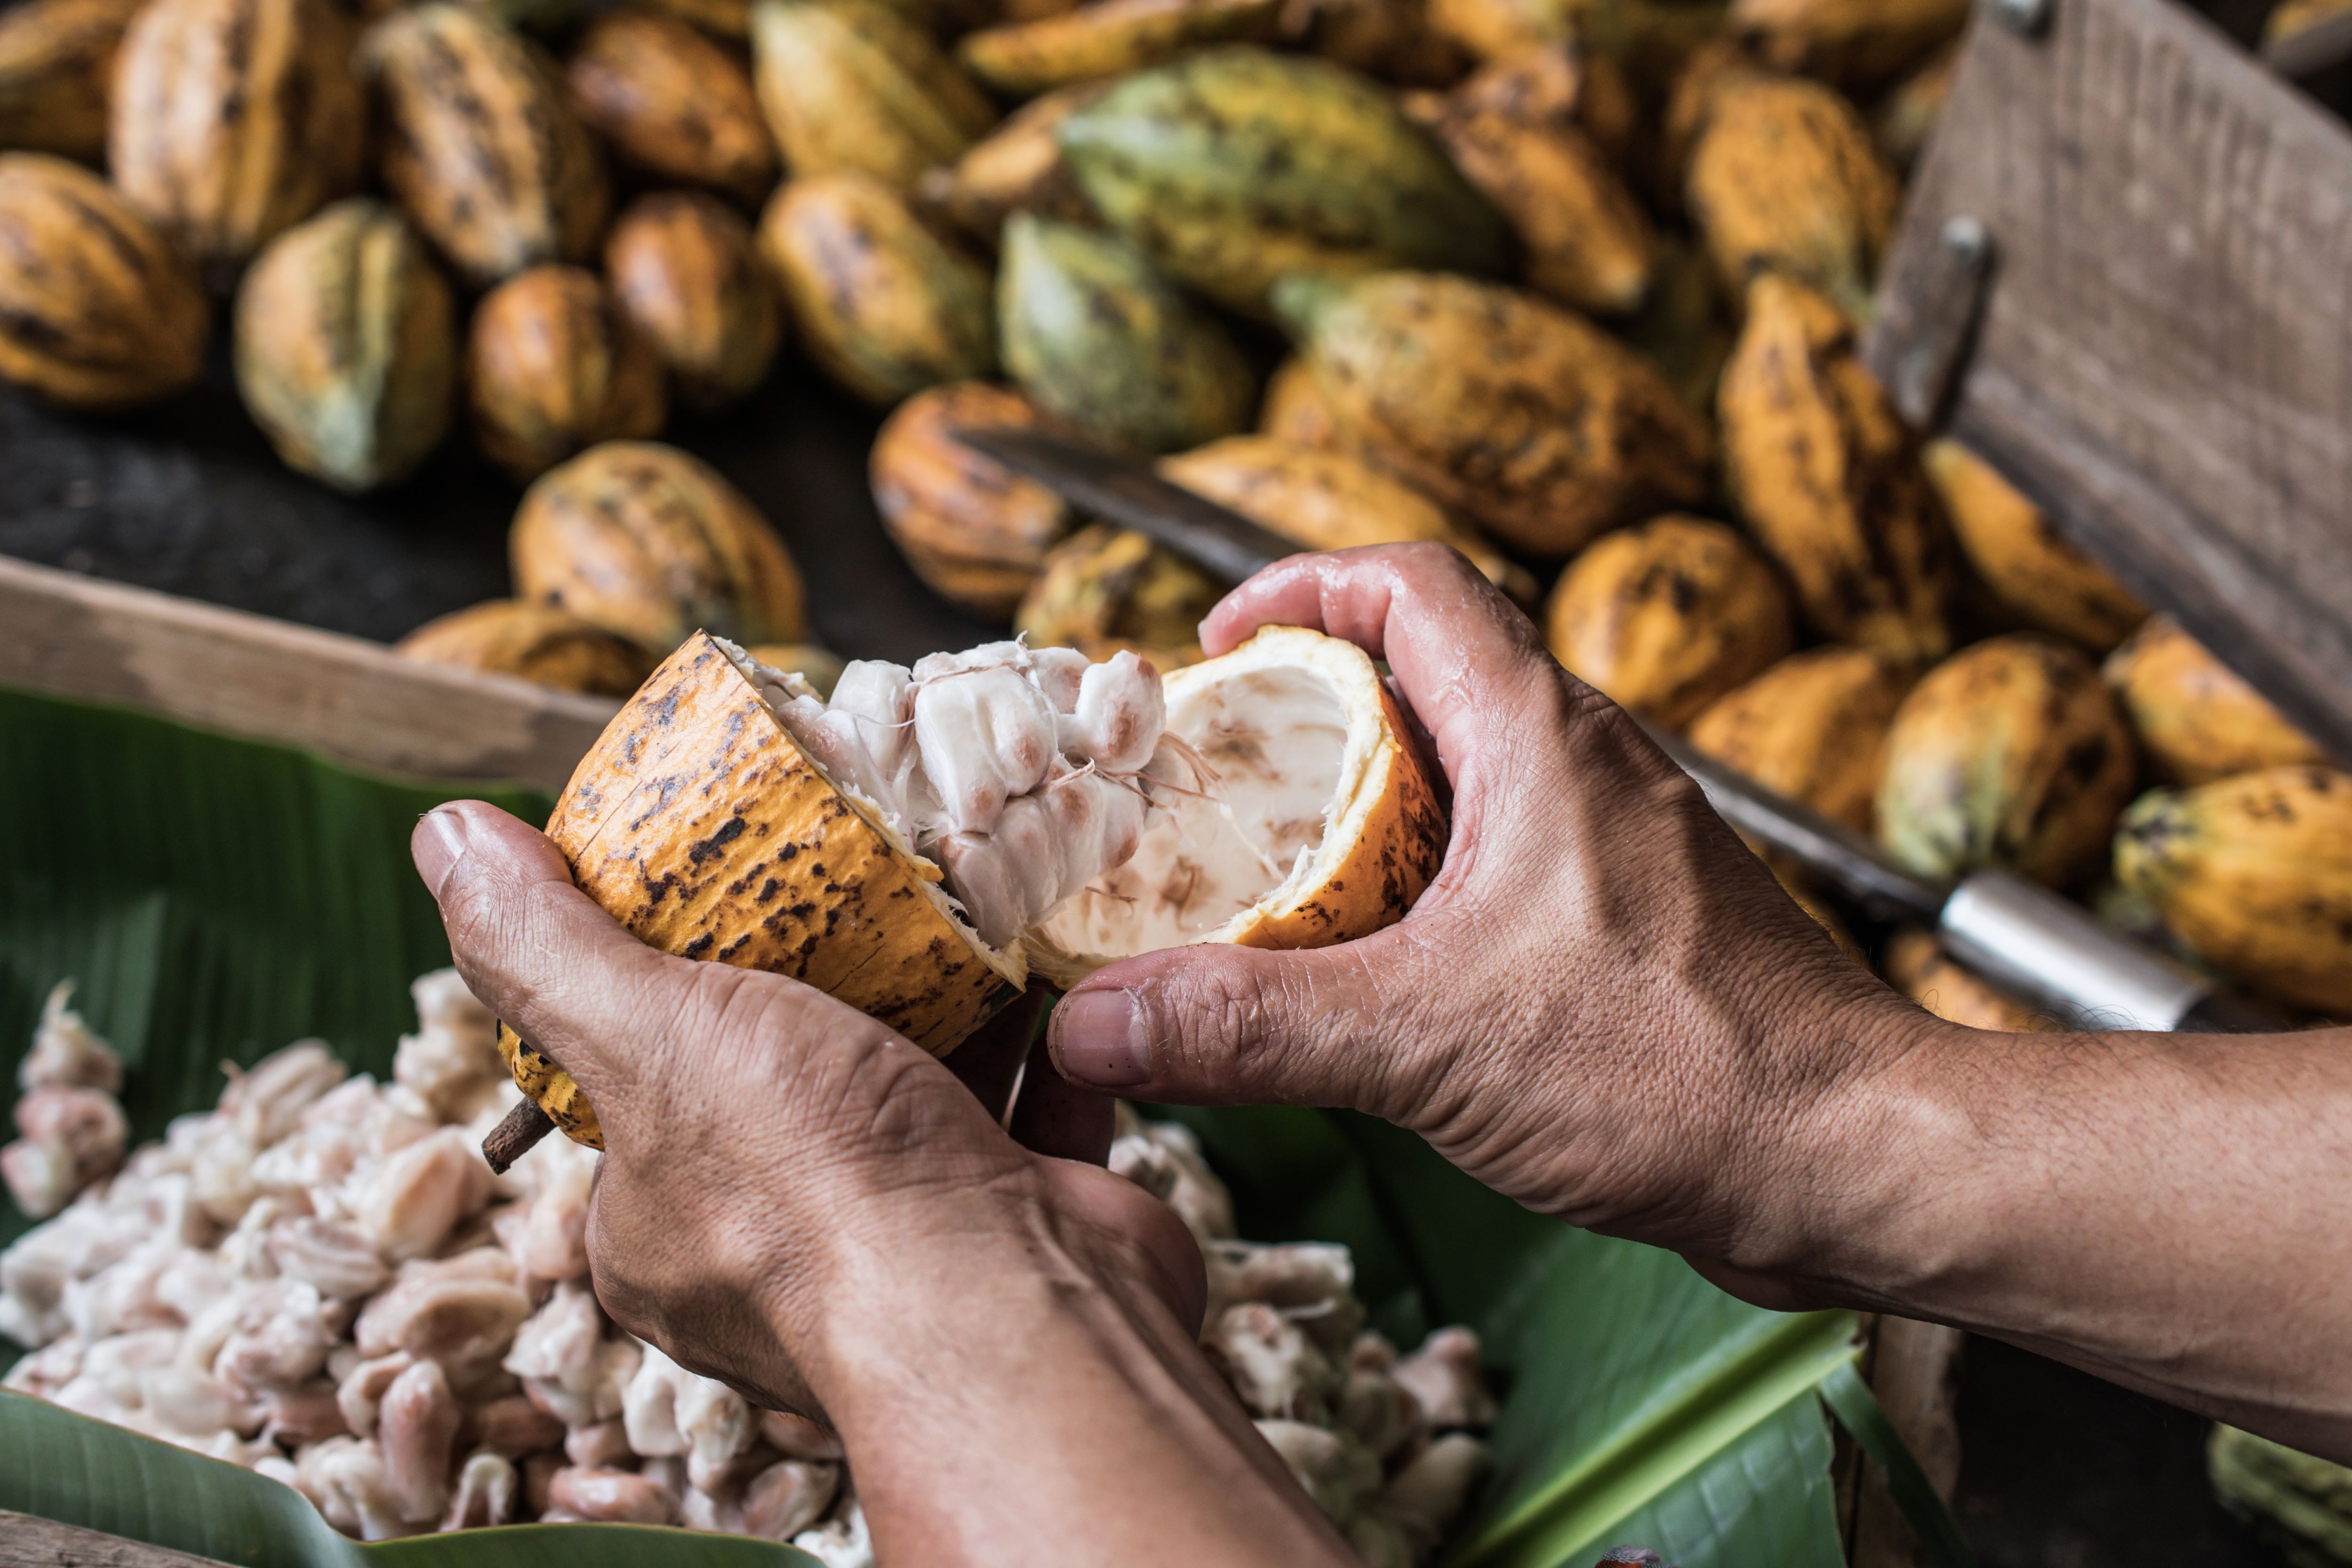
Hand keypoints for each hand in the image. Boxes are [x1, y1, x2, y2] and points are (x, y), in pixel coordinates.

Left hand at [411, 804, 1200, 1411]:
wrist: (1020, 1319)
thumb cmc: (815, 1192)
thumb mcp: (651, 1038)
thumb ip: (548, 950)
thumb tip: (447, 841)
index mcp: (655, 1235)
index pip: (634, 1093)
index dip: (662, 991)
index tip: (709, 897)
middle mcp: (773, 1256)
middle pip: (780, 1082)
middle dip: (816, 986)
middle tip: (843, 879)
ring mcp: (907, 1245)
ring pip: (908, 1092)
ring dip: (932, 1001)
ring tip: (945, 896)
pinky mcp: (1018, 1222)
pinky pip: (1020, 1105)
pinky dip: (1032, 1036)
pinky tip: (1036, 961)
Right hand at [1045, 543, 1930, 1299]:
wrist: (1855, 1160)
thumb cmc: (1689, 1070)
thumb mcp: (1429, 1040)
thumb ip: (1253, 1025)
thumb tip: (1099, 1018)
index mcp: (1542, 736)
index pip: (1411, 584)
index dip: (1300, 588)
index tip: (1216, 646)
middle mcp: (1585, 766)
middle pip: (1424, 676)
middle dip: (1306, 717)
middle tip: (1217, 784)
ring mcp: (1614, 843)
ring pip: (1461, 779)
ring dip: (1361, 814)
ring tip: (1270, 883)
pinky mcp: (1629, 923)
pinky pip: (1498, 863)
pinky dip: (1417, 891)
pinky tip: (1371, 971)